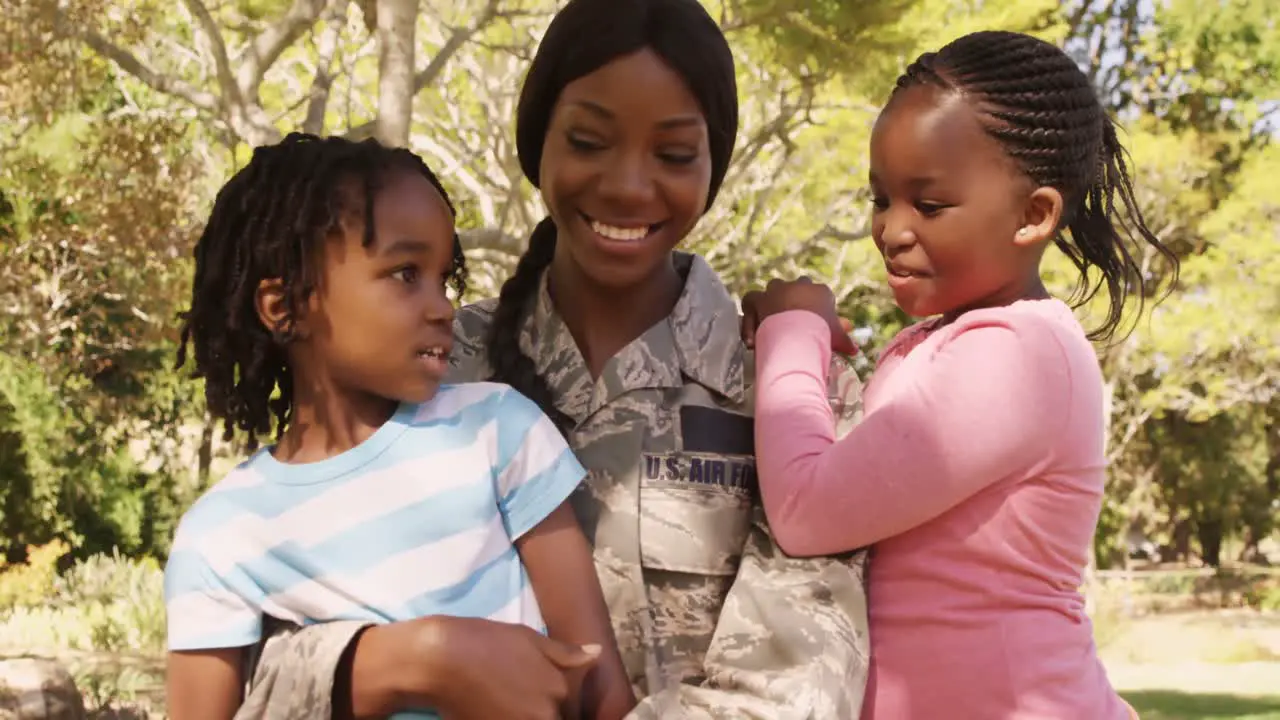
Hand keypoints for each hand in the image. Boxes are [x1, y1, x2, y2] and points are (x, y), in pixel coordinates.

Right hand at [355, 616, 599, 719]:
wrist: (440, 659)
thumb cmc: (486, 642)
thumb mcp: (530, 638)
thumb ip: (566, 653)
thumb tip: (596, 654)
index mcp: (560, 689)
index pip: (575, 711)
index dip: (565, 706)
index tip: (553, 698)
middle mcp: (546, 714)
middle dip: (554, 712)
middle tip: (526, 696)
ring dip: (533, 716)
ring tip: (513, 702)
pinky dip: (513, 719)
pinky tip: (501, 710)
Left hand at [741, 277, 856, 354]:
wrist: (799, 332)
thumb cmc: (822, 334)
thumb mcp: (837, 338)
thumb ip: (846, 341)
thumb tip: (855, 350)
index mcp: (820, 291)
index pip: (818, 296)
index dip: (814, 310)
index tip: (813, 326)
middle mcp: (798, 285)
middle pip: (795, 289)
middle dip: (793, 302)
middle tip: (791, 324)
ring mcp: (777, 290)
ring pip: (772, 291)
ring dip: (769, 305)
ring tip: (769, 327)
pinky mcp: (759, 298)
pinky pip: (751, 301)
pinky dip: (749, 316)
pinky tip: (752, 334)